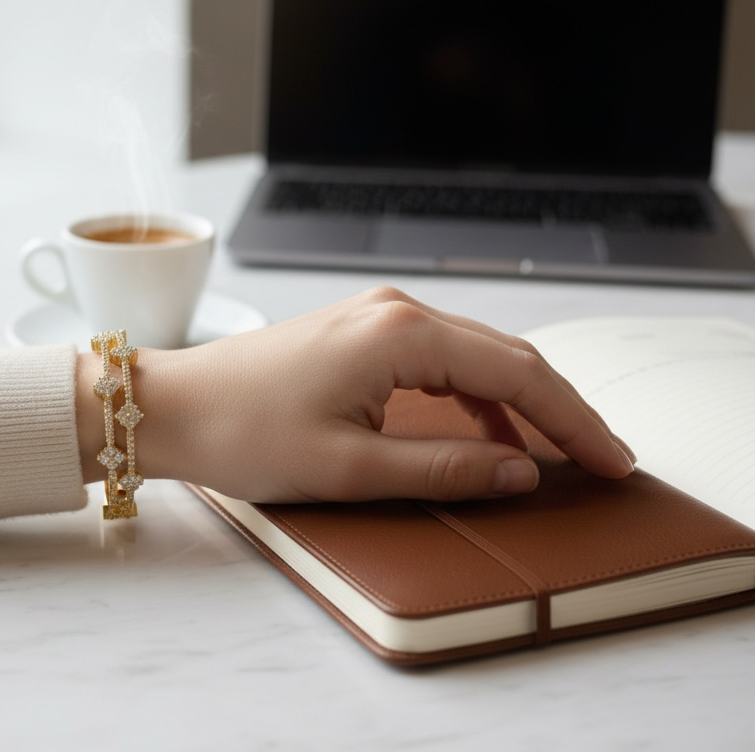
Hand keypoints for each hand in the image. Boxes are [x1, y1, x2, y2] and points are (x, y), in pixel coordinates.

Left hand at [104, 287, 635, 502]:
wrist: (171, 408)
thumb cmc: (242, 432)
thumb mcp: (349, 468)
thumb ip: (443, 467)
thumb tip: (520, 471)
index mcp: (400, 335)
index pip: (518, 374)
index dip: (573, 421)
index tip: (612, 462)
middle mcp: (395, 312)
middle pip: (507, 357)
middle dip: (559, 409)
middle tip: (602, 461)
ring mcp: (376, 318)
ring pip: (477, 356)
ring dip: (520, 403)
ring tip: (556, 453)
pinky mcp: (359, 335)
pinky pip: (440, 360)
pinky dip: (475, 396)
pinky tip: (487, 433)